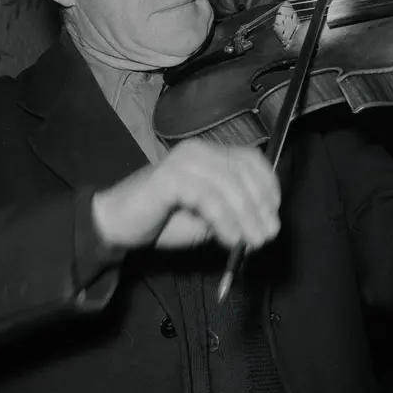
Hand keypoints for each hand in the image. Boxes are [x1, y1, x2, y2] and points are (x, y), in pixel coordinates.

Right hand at [91, 138, 280, 251]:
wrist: (118, 225)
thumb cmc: (163, 220)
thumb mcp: (207, 218)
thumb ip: (233, 215)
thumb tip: (265, 226)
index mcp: (209, 154)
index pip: (250, 159)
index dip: (268, 185)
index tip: (274, 214)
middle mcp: (197, 151)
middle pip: (242, 171)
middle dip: (260, 206)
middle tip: (267, 235)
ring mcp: (182, 162)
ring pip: (228, 184)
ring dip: (245, 216)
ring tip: (251, 241)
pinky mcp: (169, 178)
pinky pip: (207, 197)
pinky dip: (224, 219)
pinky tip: (229, 238)